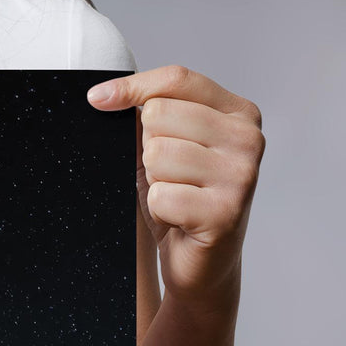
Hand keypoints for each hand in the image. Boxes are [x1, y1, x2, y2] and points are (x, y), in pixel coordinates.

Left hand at [88, 65, 264, 305]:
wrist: (200, 265)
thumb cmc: (181, 202)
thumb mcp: (165, 149)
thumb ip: (149, 117)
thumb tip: (104, 95)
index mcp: (239, 113)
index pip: (177, 80)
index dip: (132, 87)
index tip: (97, 98)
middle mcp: (248, 138)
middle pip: (159, 115)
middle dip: (148, 150)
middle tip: (169, 178)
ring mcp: (241, 175)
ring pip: (157, 154)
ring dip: (154, 182)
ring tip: (176, 198)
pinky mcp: (226, 212)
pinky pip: (161, 195)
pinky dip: (158, 210)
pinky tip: (179, 219)